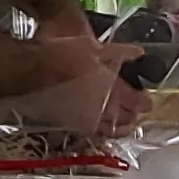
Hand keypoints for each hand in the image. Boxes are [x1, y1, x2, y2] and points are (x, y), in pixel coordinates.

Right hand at [6, 37, 146, 137]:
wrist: (30, 70)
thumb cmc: (61, 54)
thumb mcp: (92, 46)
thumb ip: (118, 52)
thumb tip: (139, 52)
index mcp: (109, 88)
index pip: (133, 100)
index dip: (142, 102)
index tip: (148, 102)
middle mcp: (100, 107)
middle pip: (124, 119)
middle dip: (133, 117)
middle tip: (139, 116)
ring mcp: (85, 118)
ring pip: (109, 129)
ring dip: (120, 128)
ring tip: (126, 125)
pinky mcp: (70, 123)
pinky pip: (92, 132)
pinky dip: (101, 132)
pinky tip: (102, 128)